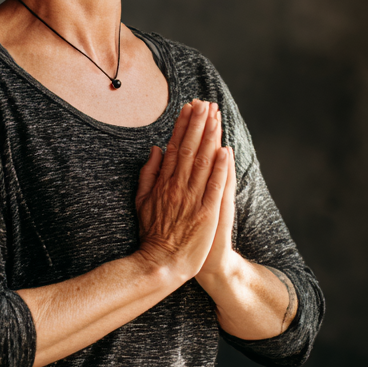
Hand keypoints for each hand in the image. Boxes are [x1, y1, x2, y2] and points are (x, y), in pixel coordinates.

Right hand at [135, 100, 230, 281]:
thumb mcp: (142, 200)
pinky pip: (214, 186)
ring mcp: (192, 199)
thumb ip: (148, 174)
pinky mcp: (206, 212)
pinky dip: (220, 168)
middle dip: (198, 124)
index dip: (183, 125)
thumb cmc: (152, 233)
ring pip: (203, 162)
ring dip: (210, 138)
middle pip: (190, 149)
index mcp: (163, 182)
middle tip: (205, 103)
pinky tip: (225, 150)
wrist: (162, 262)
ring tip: (215, 117)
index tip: (189, 107)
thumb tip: (155, 149)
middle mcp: (177, 186)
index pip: (175, 147)